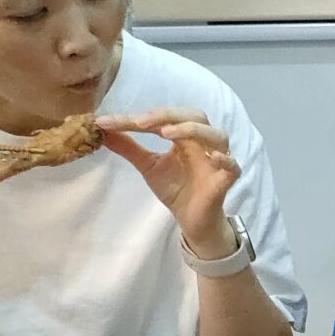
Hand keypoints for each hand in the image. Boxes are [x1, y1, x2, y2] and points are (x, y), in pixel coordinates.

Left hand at [100, 108, 239, 249]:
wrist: (192, 219)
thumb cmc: (176, 189)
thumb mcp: (148, 166)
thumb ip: (129, 148)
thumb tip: (102, 131)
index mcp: (185, 137)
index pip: (163, 119)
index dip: (135, 119)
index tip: (106, 122)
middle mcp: (203, 142)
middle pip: (194, 117)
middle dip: (167, 116)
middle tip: (139, 122)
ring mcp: (217, 160)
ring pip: (216, 135)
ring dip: (192, 130)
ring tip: (167, 133)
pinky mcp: (226, 180)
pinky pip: (232, 166)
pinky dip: (225, 160)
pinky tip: (213, 157)